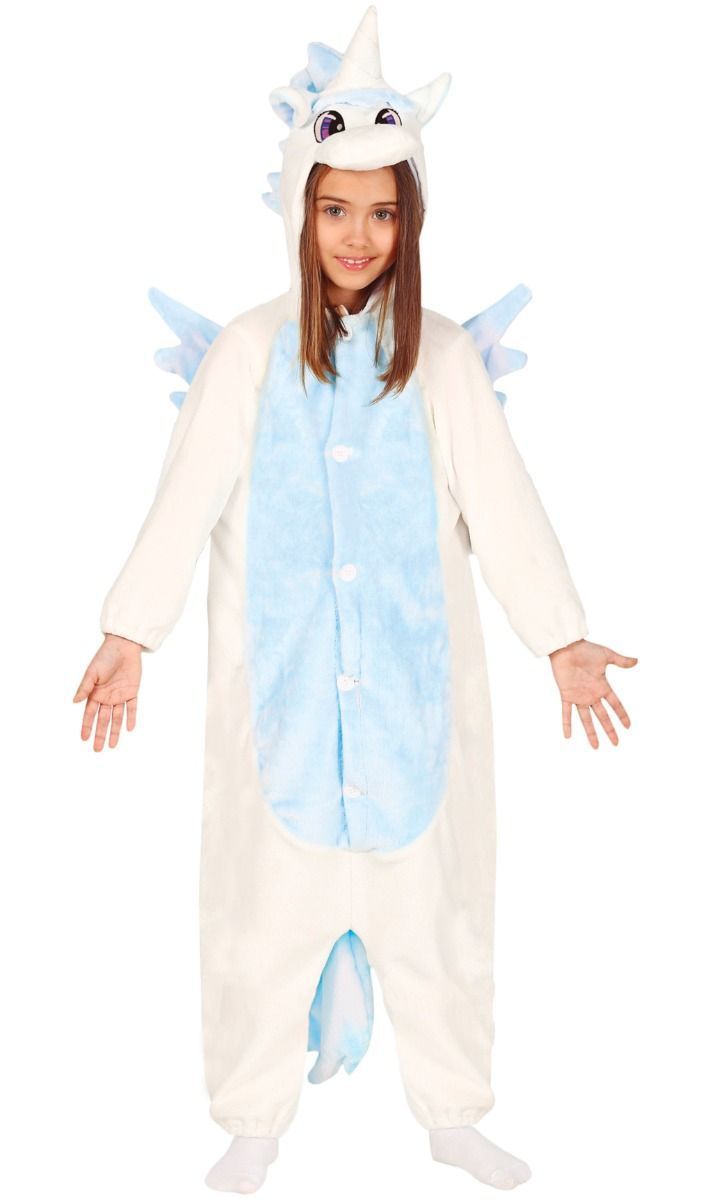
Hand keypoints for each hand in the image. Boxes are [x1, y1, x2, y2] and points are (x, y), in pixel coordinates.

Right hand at [73, 634, 143, 750]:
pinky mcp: (132, 692)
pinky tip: (129, 729)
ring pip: (117, 717)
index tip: (83, 739)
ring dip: (115, 731)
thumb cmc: (105, 657)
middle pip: (102, 719)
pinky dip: (131, 717)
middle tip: (97, 749)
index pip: (89, 714)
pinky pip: (132, 707)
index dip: (86, 726)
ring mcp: (119, 695)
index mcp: (94, 693)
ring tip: (112, 745)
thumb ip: (84, 688)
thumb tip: (74, 702)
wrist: (123, 646)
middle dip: (100, 734)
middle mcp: (106, 697)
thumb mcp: (92, 672)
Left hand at [548, 638, 637, 747]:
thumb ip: (621, 661)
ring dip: (591, 732)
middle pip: (603, 716)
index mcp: (602, 686)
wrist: (566, 647)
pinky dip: (567, 723)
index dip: (622, 715)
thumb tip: (637, 661)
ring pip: (586, 718)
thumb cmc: (586, 650)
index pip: (615, 704)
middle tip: (616, 743)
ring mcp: (579, 696)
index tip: (628, 727)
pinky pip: (566, 712)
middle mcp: (591, 694)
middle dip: (610, 730)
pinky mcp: (566, 695)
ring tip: (596, 747)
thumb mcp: (607, 656)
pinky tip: (568, 736)